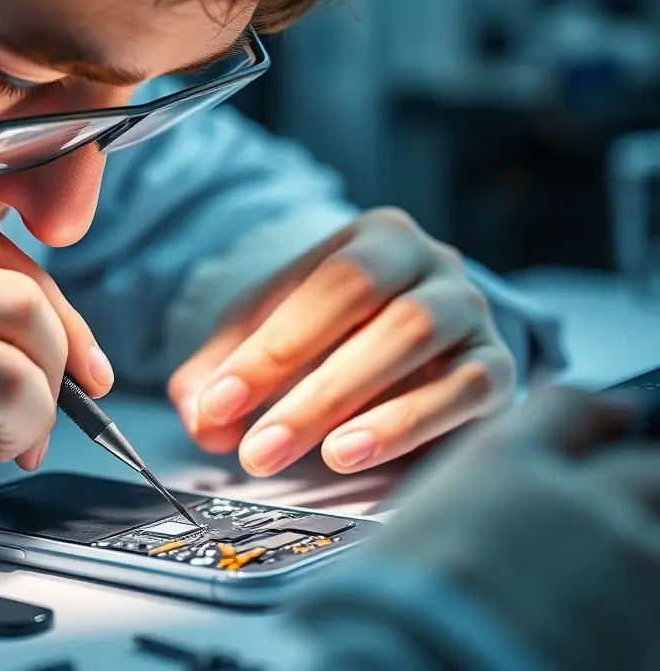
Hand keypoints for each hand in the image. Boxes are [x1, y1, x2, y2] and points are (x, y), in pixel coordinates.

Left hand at [169, 208, 515, 474]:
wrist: (414, 346)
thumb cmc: (331, 336)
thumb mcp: (270, 338)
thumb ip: (223, 370)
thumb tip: (200, 416)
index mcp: (377, 239)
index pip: (326, 284)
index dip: (271, 347)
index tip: (218, 405)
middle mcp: (435, 266)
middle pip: (378, 312)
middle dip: (312, 388)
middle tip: (257, 450)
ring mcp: (473, 314)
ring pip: (421, 343)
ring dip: (360, 407)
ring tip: (315, 458)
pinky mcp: (498, 369)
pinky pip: (467, 392)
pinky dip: (409, 427)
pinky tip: (355, 457)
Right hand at [294, 387, 659, 669]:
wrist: (422, 667)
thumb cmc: (390, 606)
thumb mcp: (409, 529)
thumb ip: (463, 505)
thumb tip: (481, 508)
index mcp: (505, 463)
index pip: (566, 409)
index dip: (593, 412)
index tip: (614, 414)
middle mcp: (576, 500)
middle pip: (643, 467)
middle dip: (639, 478)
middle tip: (632, 495)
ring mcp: (627, 562)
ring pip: (658, 536)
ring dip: (642, 547)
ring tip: (615, 576)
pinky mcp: (652, 626)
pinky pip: (659, 600)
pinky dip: (642, 604)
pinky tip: (612, 622)